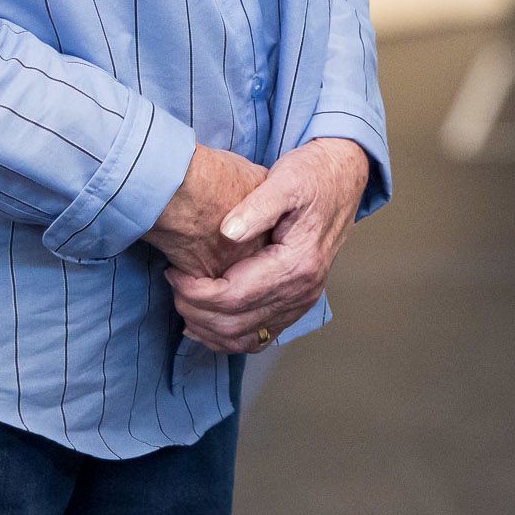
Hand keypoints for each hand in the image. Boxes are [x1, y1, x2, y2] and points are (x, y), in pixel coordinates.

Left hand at [165, 137, 372, 353]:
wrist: (341, 178)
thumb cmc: (312, 176)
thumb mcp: (285, 180)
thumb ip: (257, 207)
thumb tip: (227, 233)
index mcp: (297, 264)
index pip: (234, 297)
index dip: (196, 291)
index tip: (174, 272)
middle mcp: (303, 291)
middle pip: (235, 323)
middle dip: (195, 310)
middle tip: (173, 285)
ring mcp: (302, 301)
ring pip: (244, 338)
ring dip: (207, 329)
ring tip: (183, 303)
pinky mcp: (297, 302)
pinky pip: (258, 336)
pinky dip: (228, 337)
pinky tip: (206, 323)